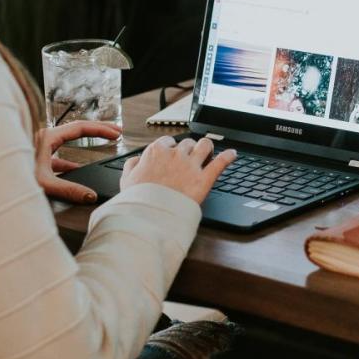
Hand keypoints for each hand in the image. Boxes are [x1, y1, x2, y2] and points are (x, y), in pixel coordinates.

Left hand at [35, 120, 120, 203]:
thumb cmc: (11, 177)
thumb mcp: (44, 183)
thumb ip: (69, 190)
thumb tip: (91, 196)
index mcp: (47, 137)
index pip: (80, 127)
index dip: (101, 129)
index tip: (116, 134)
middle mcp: (44, 138)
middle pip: (77, 129)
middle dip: (99, 129)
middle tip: (116, 131)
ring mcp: (40, 147)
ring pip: (68, 139)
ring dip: (87, 141)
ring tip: (102, 143)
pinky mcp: (36, 157)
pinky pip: (59, 153)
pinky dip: (72, 158)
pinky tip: (77, 168)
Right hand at [120, 135, 236, 204]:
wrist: (149, 217)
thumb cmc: (137, 200)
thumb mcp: (126, 180)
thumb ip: (132, 165)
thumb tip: (137, 160)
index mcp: (156, 152)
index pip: (168, 142)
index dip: (171, 148)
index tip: (173, 155)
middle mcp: (175, 155)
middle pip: (187, 143)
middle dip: (189, 150)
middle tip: (190, 159)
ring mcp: (191, 165)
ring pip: (205, 145)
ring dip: (207, 148)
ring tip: (208, 153)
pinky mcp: (204, 179)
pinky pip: (221, 162)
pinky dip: (228, 156)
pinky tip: (232, 154)